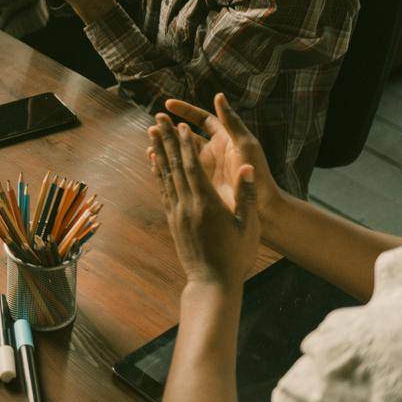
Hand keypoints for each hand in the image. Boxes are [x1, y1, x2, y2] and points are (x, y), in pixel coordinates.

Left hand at [149, 116, 259, 289]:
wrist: (212, 283)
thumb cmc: (236, 256)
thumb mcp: (247, 226)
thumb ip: (247, 195)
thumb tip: (248, 168)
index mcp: (206, 203)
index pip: (193, 167)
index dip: (186, 144)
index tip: (180, 125)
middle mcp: (187, 205)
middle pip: (174, 166)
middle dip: (166, 140)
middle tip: (157, 119)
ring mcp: (177, 212)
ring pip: (165, 176)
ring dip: (158, 152)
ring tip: (152, 133)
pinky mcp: (173, 220)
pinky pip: (163, 190)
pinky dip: (158, 173)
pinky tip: (155, 163)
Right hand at [158, 94, 280, 224]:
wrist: (260, 207)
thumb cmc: (257, 173)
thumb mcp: (245, 144)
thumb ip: (231, 121)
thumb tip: (219, 95)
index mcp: (223, 139)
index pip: (202, 119)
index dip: (185, 110)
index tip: (167, 105)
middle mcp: (212, 151)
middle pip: (186, 135)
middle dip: (169, 129)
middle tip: (154, 124)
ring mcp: (205, 167)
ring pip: (179, 152)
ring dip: (165, 146)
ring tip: (150, 143)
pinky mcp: (199, 182)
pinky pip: (179, 170)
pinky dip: (166, 165)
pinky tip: (153, 162)